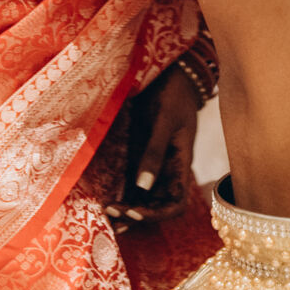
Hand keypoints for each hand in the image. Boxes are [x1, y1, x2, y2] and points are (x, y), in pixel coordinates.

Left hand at [117, 64, 201, 217]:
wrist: (172, 73)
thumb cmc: (173, 94)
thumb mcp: (164, 120)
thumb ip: (154, 152)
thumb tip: (143, 187)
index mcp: (181, 163)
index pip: (176, 203)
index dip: (158, 214)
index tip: (134, 212)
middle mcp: (169, 169)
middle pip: (157, 206)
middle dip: (137, 215)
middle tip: (112, 215)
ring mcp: (154, 164)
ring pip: (144, 198)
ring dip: (128, 209)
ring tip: (107, 216)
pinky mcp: (140, 155)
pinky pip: (132, 183)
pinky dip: (122, 195)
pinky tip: (107, 203)